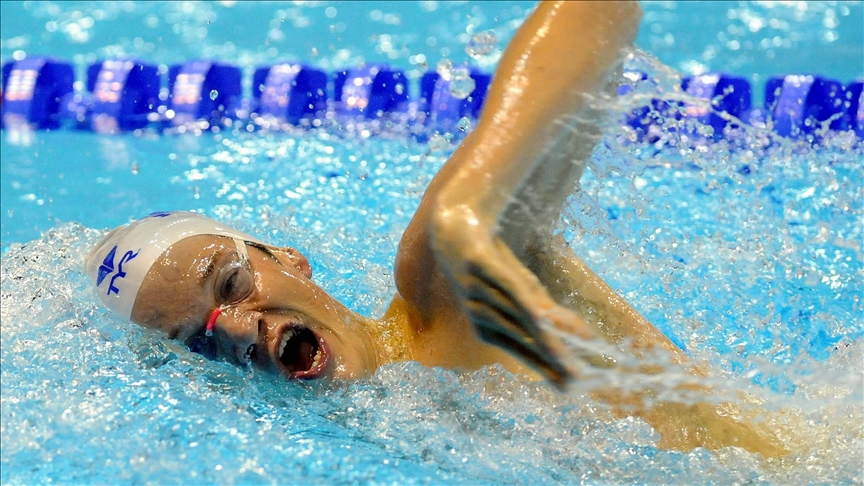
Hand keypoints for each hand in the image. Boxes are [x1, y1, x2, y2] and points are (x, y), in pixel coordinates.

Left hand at [431, 206, 594, 388]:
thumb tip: (586, 335)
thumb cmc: (491, 262)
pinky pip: (507, 287)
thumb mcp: (521, 289)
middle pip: (526, 342)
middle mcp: (481, 315)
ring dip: (546, 341)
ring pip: (520, 319)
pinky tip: (542, 317)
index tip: (574, 390)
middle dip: (554, 363)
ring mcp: (478, 291)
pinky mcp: (480, 264)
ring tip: (569, 358)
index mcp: (487, 329)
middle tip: (579, 384)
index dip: (549, 371)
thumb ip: (548, 313)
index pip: (524, 354)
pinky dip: (525, 302)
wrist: (455, 223)